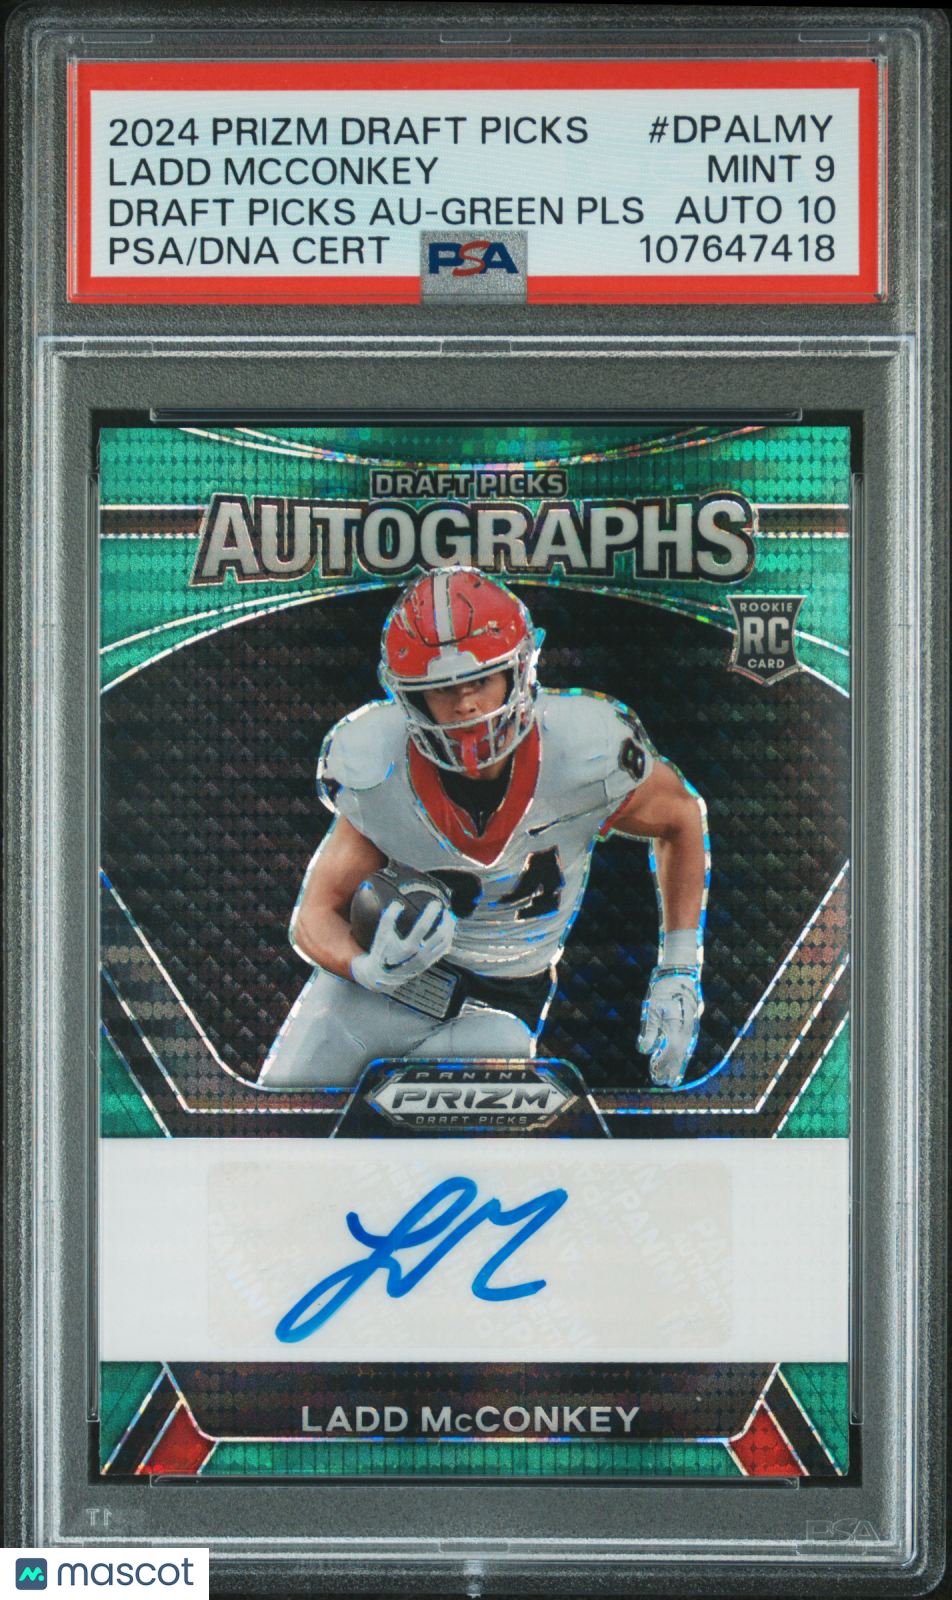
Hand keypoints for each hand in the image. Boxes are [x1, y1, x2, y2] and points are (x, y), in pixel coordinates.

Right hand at [351, 899, 455, 994]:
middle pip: (440, 934)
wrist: (382, 975)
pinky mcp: (429, 963)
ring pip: (445, 942)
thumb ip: (388, 917)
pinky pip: (444, 949)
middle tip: (445, 909)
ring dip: (450, 928)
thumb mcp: (381, 934)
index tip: (435, 902)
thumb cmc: (382, 951)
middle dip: (446, 920)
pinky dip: (448, 938)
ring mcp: (426, 960)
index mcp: (407, 947)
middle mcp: (419, 955)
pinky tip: (447, 930)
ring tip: (449, 917)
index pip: (423, 926)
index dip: (431, 913)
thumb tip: (399, 903)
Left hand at [638, 968, 702, 1086]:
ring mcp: (692, 1026)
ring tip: (670, 1079)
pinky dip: (682, 1055)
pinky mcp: (692, 1024)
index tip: (654, 1073)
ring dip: (677, 1065)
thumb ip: (650, 1030)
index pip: (670, 1050)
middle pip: (679, 1054)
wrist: (680, 973)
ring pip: (685, 1050)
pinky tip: (678, 1062)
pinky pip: (688, 1044)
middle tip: (660, 1082)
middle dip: (669, 1069)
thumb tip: (645, 1050)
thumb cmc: (663, 989)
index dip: (663, 1063)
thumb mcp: (651, 1008)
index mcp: (676, 1024)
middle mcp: (687, 1028)